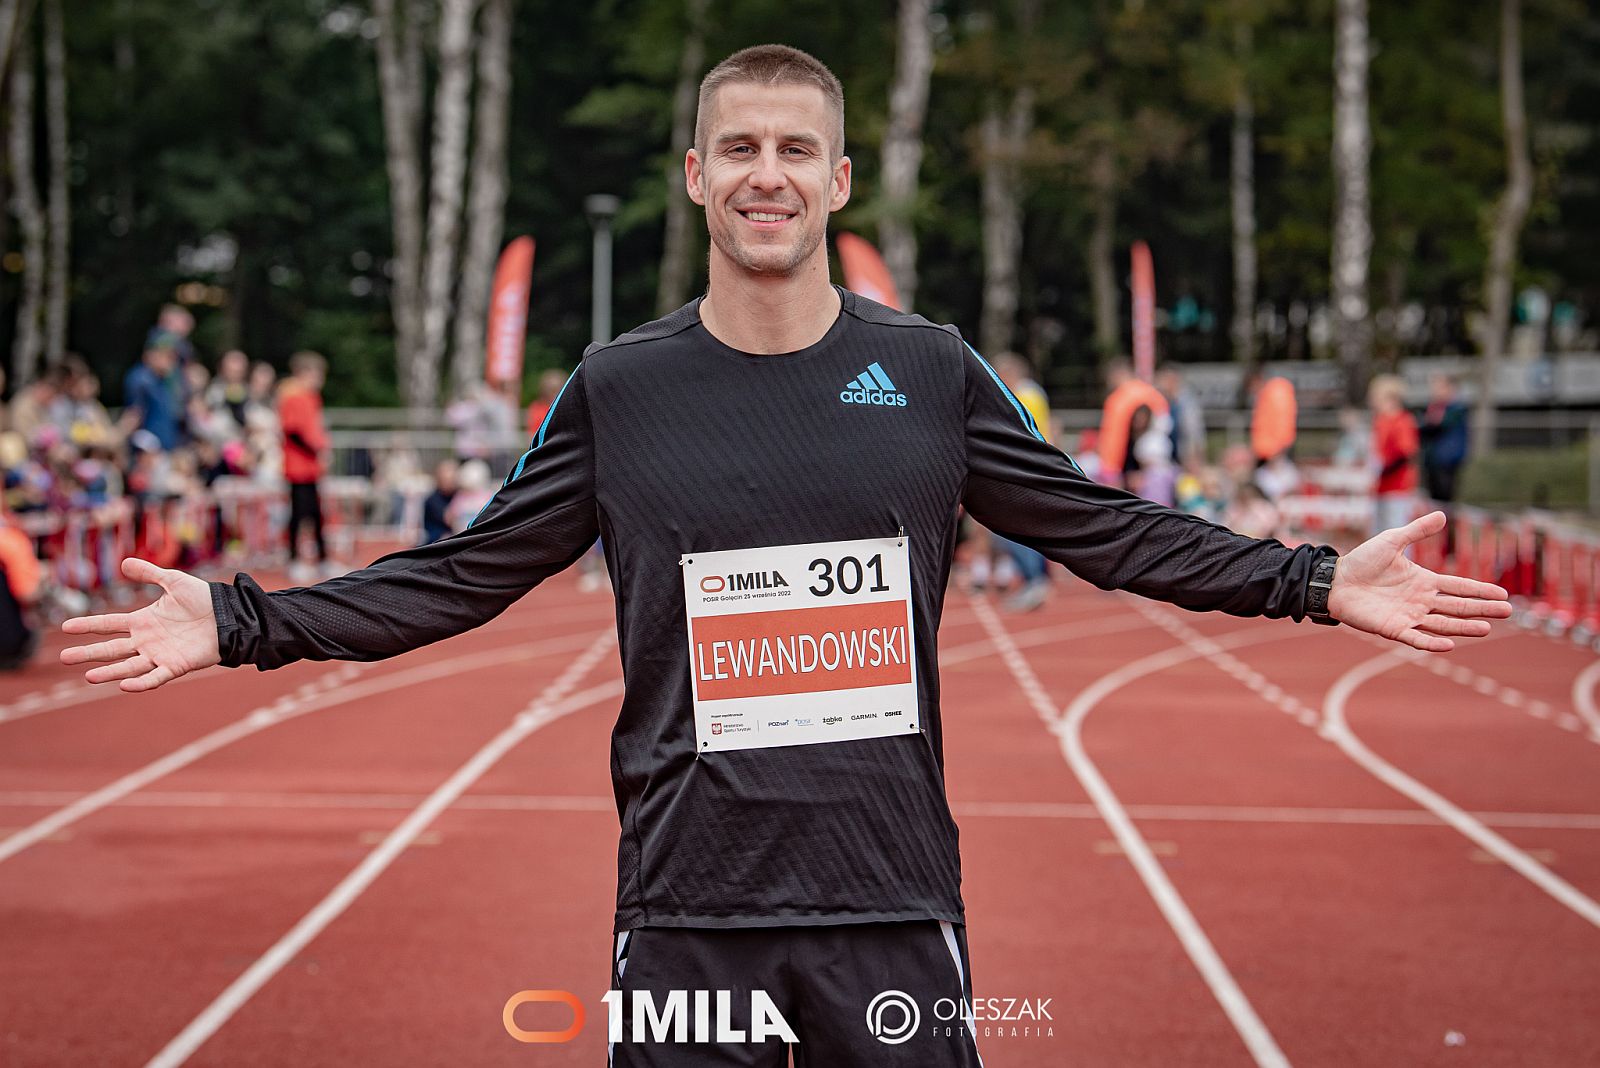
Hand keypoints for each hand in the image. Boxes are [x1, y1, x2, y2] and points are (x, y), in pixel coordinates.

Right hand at [59, 558, 220, 690]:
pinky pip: (155, 677)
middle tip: (65, 658)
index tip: (65, 627)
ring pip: (128, 667)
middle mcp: (146, 640)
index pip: (109, 624)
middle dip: (88, 654)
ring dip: (109, 673)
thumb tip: (124, 562)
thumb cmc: (203, 599)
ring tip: (88, 677)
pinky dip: (141, 683)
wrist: (230, 615)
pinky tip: (124, 686)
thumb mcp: (174, 581)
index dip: (88, 625)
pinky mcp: (176, 666)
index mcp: (142, 621)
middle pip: (112, 649)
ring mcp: (159, 655)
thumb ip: (150, 573)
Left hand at [1327, 511, 1512, 651]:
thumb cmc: (1361, 561)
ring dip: (1464, 627)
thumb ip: (1417, 531)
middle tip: (1507, 612)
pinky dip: (1431, 642)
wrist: (1334, 580)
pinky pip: (1416, 638)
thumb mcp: (1392, 541)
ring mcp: (1409, 616)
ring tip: (1487, 629)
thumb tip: (1442, 514)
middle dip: (1482, 609)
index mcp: (1424, 581)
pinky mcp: (1393, 628)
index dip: (1480, 590)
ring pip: (1443, 623)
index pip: (1458, 587)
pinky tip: (1449, 644)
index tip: (1502, 594)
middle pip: (1458, 606)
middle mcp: (1421, 600)